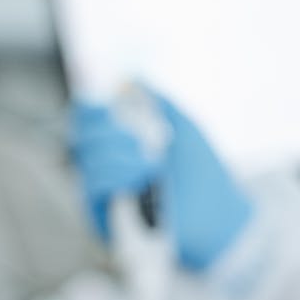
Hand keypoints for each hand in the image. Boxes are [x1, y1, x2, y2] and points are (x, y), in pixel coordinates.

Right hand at [70, 92, 252, 270]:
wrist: (217, 219)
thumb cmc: (206, 177)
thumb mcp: (184, 127)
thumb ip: (157, 100)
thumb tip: (129, 78)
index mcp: (124, 146)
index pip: (89, 123)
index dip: (90, 110)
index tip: (105, 103)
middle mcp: (110, 170)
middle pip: (82, 138)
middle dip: (107, 130)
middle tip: (140, 138)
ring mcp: (107, 196)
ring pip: (88, 163)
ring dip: (117, 155)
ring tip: (149, 164)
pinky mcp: (107, 221)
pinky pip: (93, 189)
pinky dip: (115, 177)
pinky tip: (140, 176)